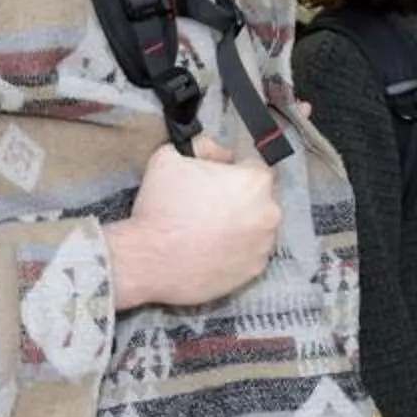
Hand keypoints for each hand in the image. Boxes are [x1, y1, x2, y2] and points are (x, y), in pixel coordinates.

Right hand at [104, 137, 281, 309]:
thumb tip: (216, 151)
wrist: (147, 260)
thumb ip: (202, 146)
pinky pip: (252, 253)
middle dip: (240, 199)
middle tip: (210, 206)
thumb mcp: (171, 157)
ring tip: (210, 229)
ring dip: (242, 225)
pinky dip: (238, 250)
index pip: (253, 167)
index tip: (216, 181)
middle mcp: (269, 213)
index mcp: (255, 181)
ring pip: (258, 227)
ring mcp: (263, 245)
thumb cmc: (160, 207)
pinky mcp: (254, 270)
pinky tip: (213, 248)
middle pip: (261, 198)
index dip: (233, 171)